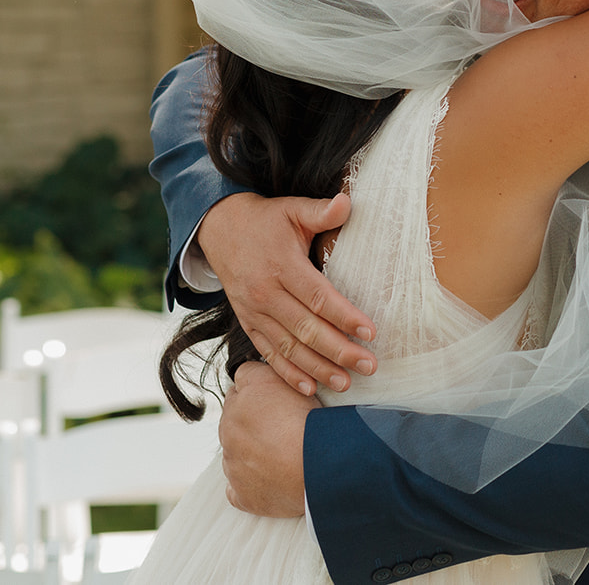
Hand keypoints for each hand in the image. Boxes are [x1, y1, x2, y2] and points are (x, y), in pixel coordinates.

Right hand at [198, 192, 376, 393]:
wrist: (219, 229)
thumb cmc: (265, 220)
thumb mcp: (292, 209)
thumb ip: (320, 210)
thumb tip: (348, 202)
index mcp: (282, 265)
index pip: (318, 297)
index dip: (344, 316)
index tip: (370, 332)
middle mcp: (265, 293)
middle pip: (306, 329)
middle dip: (339, 350)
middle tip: (369, 365)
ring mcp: (254, 312)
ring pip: (289, 348)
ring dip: (318, 368)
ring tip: (346, 383)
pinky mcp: (247, 323)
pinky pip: (268, 353)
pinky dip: (287, 373)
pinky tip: (309, 388)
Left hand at [219, 362, 314, 516]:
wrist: (320, 467)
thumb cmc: (316, 422)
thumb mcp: (300, 381)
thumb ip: (276, 373)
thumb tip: (268, 371)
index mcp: (245, 394)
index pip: (243, 379)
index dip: (260, 387)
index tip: (275, 397)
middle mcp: (230, 424)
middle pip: (234, 415)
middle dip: (251, 419)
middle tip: (281, 426)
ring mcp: (232, 460)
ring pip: (235, 451)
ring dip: (250, 451)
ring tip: (282, 455)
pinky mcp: (239, 492)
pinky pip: (236, 488)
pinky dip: (250, 484)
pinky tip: (270, 481)